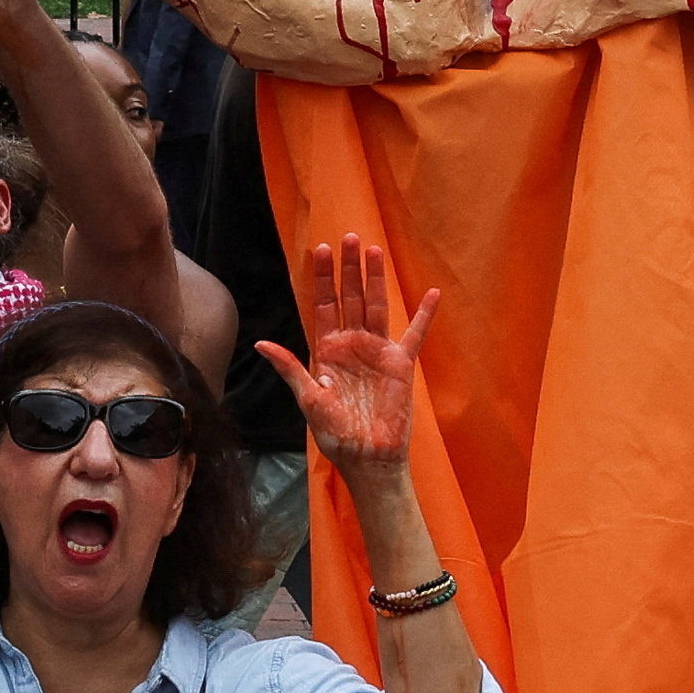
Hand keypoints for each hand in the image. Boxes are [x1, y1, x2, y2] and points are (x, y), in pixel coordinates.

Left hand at [259, 237, 439, 471]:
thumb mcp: (308, 398)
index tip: (320, 249)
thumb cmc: (334, 432)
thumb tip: (260, 344)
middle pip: (350, 297)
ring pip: (377, 306)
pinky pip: (414, 334)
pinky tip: (432, 294)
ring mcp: (377, 351)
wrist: (366, 455)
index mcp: (326, 349)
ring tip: (374, 250)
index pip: (323, 304)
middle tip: (349, 237)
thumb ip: (290, 368)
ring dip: (376, 279)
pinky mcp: (401, 364)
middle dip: (348, 268)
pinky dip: (424, 315)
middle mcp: (351, 344)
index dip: (322, 278)